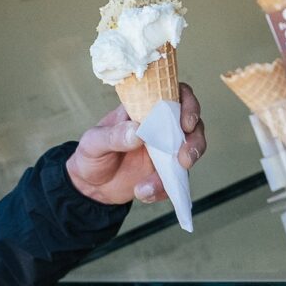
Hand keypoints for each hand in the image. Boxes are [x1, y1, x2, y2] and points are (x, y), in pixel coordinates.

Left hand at [66, 83, 206, 205]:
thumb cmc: (91, 156)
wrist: (90, 187)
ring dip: (186, 164)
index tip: (186, 122)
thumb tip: (137, 131)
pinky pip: (176, 179)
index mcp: (143, 109)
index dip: (187, 102)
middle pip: (193, 123)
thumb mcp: (93, 142)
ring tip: (160, 180)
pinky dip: (164, 188)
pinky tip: (144, 192)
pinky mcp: (165, 172)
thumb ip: (113, 135)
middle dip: (195, 138)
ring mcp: (165, 149)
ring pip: (191, 150)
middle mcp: (159, 126)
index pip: (173, 94)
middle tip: (185, 157)